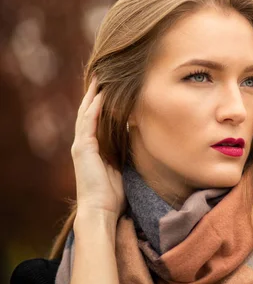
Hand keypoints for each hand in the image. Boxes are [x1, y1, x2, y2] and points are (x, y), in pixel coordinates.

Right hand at [71, 76, 125, 219]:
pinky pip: (88, 122)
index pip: (96, 118)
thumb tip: (139, 135)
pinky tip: (101, 95)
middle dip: (95, 92)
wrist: (101, 210)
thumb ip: (125, 150)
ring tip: (100, 77)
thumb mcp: (121, 166)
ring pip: (86, 112)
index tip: (112, 85)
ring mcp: (82, 145)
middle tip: (104, 73)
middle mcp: (84, 143)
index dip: (102, 101)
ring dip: (93, 94)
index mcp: (93, 147)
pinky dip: (95, 107)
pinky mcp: (83, 148)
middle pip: (89, 111)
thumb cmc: (113, 193)